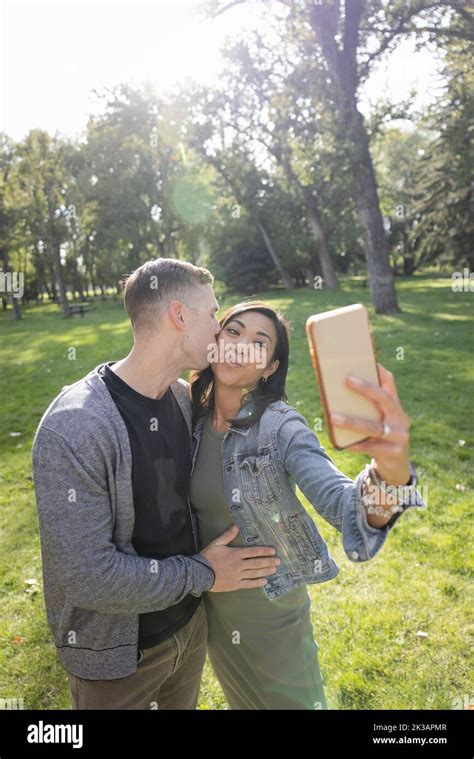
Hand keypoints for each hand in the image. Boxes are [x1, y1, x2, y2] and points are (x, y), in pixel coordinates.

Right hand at [200, 524, 280, 591]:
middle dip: (269, 561)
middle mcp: (239, 565)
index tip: (273, 551)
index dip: (264, 551)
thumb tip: (236, 526)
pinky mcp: (235, 585)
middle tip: (278, 561)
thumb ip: (228, 535)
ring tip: (274, 570)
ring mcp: (238, 576)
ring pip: (255, 573)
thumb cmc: (208, 557)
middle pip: (257, 563)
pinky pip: (249, 584)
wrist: (199, 574)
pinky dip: (257, 582)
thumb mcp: (217, 543)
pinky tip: (265, 581)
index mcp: (236, 554)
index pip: (253, 552)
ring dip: (266, 571)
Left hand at [329, 362, 410, 486]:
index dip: (380, 372)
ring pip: (374, 427)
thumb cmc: (380, 439)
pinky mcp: (394, 453)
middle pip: (385, 399)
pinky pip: (371, 448)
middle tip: (346, 380)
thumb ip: (365, 409)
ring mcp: (400, 436)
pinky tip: (341, 443)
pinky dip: (355, 445)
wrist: (395, 468)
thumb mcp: (378, 421)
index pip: (390, 384)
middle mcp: (401, 419)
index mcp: (396, 407)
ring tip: (333, 417)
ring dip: (352, 422)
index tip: (368, 360)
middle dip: (366, 388)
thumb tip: (336, 393)